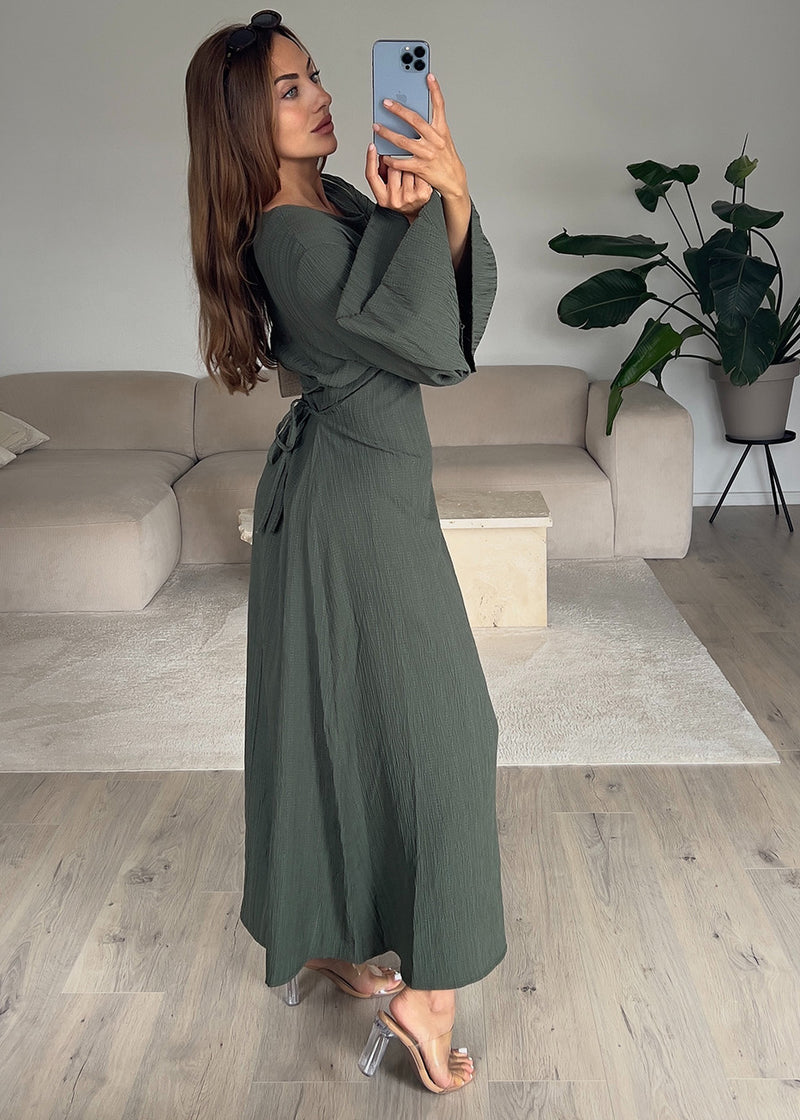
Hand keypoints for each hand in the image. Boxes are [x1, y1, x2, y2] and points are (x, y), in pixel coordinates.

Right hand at [364, 145, 431, 221]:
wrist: (418, 213)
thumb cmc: (402, 199)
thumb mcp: (387, 190)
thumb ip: (382, 174)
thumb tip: (383, 155)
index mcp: (382, 198)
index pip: (372, 176)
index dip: (370, 160)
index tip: (371, 146)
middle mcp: (394, 199)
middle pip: (392, 168)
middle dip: (397, 165)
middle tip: (401, 173)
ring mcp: (409, 197)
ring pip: (407, 168)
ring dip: (410, 168)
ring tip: (411, 178)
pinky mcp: (422, 193)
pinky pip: (419, 171)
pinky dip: (420, 171)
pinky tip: (420, 177)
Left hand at [368, 73, 467, 199]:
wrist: (453, 180)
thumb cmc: (446, 158)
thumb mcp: (443, 138)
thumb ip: (430, 126)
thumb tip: (411, 115)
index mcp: (441, 130)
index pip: (439, 106)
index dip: (435, 90)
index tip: (428, 76)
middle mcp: (435, 140)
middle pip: (415, 120)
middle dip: (398, 110)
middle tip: (386, 102)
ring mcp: (428, 154)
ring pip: (403, 141)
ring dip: (387, 133)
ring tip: (377, 127)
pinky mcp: (421, 168)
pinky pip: (402, 162)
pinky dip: (391, 159)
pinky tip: (383, 154)